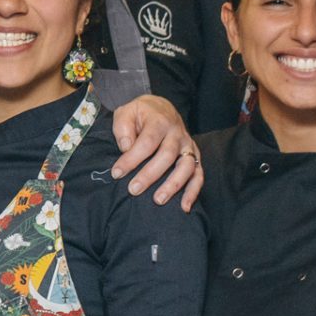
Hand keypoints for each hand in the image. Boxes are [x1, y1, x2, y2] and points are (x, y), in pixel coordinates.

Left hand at [110, 95, 203, 210]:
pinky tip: (184, 207)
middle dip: (150, 175)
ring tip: (158, 200)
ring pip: (186, 167)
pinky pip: (198, 175)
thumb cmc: (140, 114)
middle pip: (167, 156)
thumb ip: (123, 128)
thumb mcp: (126, 112)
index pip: (147, 142)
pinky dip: (193, 191)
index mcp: (160, 121)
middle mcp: (178, 134)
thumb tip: (126, 147)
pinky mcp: (194, 157)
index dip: (132, 158)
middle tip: (133, 190)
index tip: (117, 173)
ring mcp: (188, 146)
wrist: (161, 109)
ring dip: (173, 185)